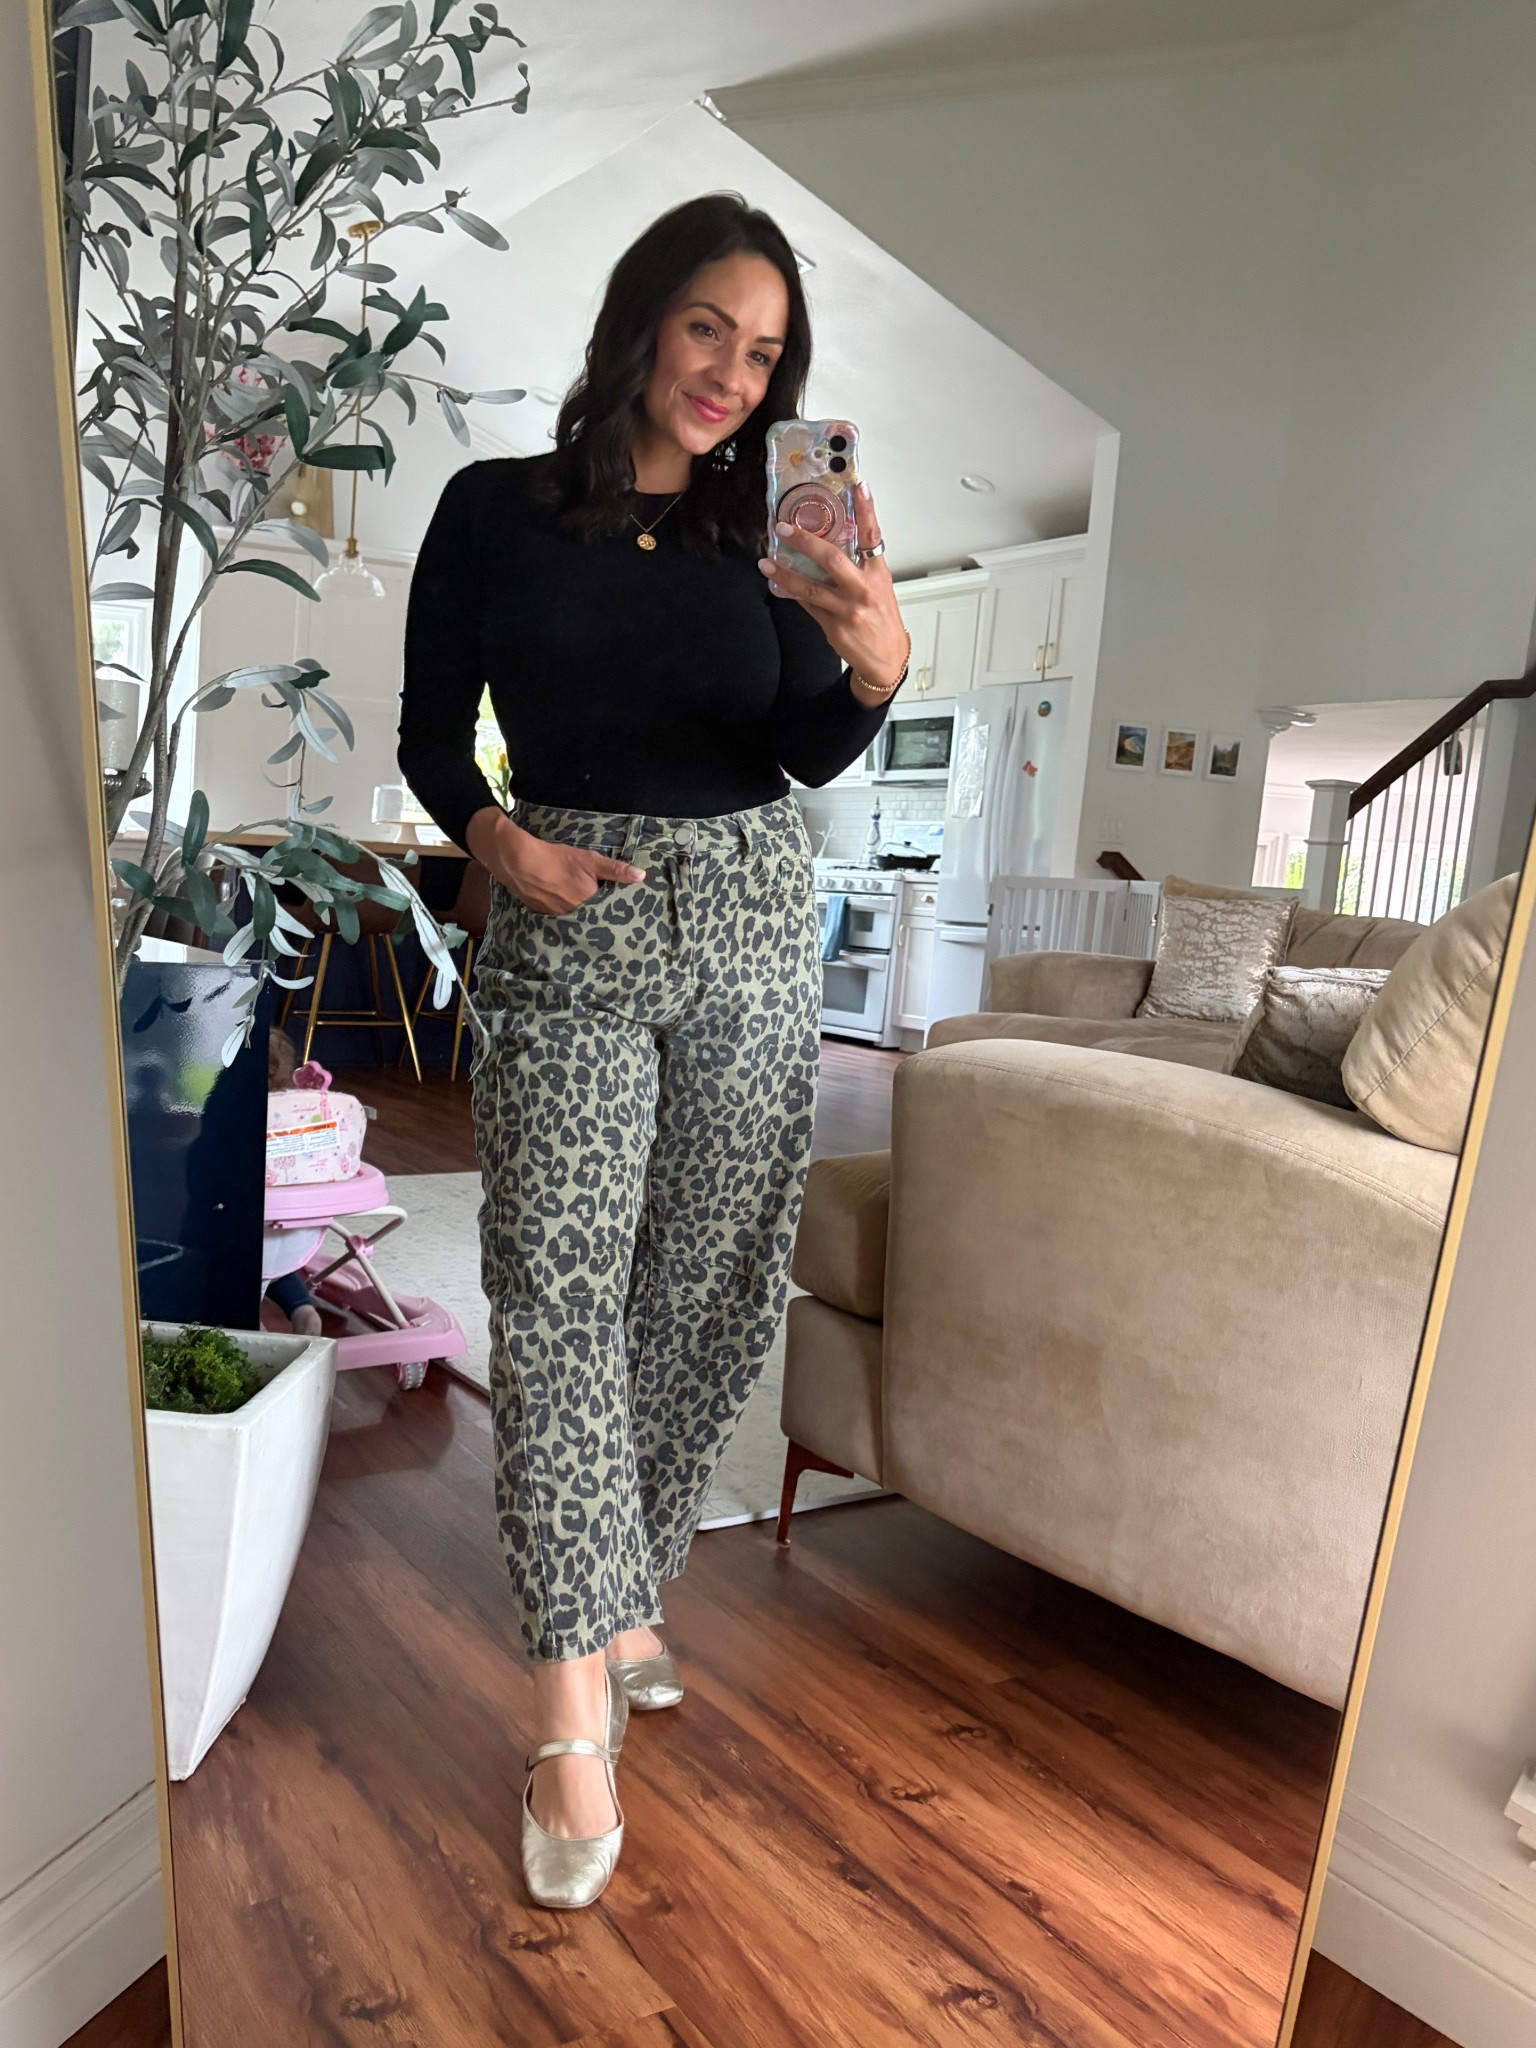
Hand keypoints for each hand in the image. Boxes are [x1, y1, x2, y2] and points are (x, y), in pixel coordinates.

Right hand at [465, 807, 644, 913]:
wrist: (519, 861)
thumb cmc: (557, 859)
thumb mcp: (590, 861)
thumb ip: (616, 870)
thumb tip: (641, 877)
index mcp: (589, 903)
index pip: (608, 911)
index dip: (612, 908)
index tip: (620, 906)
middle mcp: (574, 915)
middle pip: (591, 916)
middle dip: (597, 913)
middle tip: (601, 906)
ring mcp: (557, 917)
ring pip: (574, 918)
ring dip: (580, 913)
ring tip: (582, 905)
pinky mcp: (542, 916)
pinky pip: (558, 918)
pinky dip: (563, 912)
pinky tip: (563, 904)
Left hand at [757, 480, 908, 699]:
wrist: (886, 659)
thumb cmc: (882, 620)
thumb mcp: (878, 588)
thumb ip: (856, 568)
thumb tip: (827, 546)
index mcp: (877, 574)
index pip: (873, 536)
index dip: (866, 509)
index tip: (858, 485)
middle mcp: (863, 589)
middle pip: (832, 559)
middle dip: (805, 541)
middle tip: (784, 527)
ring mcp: (847, 609)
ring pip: (810, 587)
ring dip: (785, 573)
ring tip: (766, 561)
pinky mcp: (834, 627)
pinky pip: (808, 605)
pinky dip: (791, 593)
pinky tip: (777, 583)